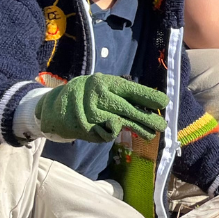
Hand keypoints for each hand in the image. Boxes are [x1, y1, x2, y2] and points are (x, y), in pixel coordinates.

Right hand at [37, 73, 167, 141]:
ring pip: (121, 124)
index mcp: (104, 82)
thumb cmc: (87, 94)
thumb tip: (151, 103)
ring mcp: (90, 114)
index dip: (148, 97)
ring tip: (150, 134)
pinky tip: (119, 131)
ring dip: (138, 129)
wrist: (54, 107)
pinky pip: (107, 134)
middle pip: (128, 109)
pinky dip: (115, 133)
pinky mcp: (86, 128)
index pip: (130, 90)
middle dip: (147, 118)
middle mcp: (97, 97)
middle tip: (162, 125)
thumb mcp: (102, 85)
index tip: (164, 102)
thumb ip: (121, 92)